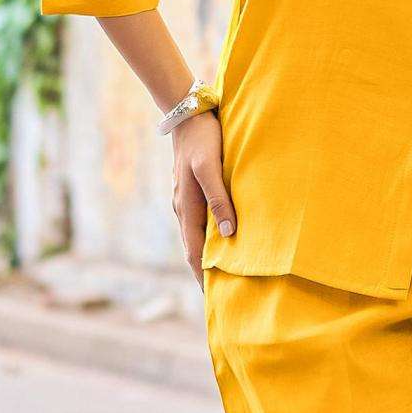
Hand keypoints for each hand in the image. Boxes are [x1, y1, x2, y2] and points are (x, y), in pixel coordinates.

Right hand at [171, 112, 234, 286]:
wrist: (188, 113)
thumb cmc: (203, 140)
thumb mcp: (210, 168)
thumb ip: (220, 200)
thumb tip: (229, 235)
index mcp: (187, 209)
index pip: (195, 254)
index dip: (204, 278)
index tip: (215, 299)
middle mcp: (183, 210)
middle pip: (194, 250)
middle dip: (205, 273)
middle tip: (222, 295)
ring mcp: (185, 201)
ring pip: (196, 237)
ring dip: (207, 256)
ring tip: (224, 274)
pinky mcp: (191, 191)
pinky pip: (200, 222)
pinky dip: (209, 238)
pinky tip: (222, 239)